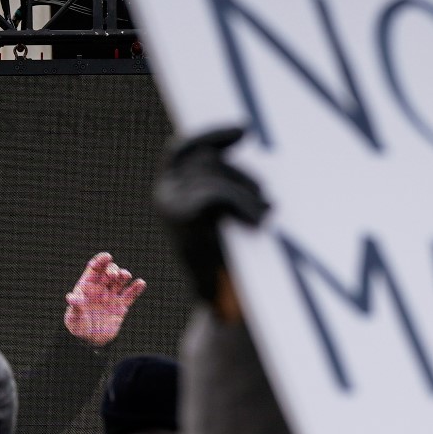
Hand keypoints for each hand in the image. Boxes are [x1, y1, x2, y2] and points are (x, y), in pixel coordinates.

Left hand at [64, 252, 146, 346]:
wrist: (90, 342)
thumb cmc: (78, 327)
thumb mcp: (74, 317)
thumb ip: (75, 306)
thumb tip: (71, 297)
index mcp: (87, 286)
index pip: (95, 268)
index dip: (101, 261)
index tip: (107, 257)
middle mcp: (101, 288)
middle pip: (109, 272)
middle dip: (113, 269)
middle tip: (115, 275)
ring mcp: (112, 296)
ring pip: (121, 280)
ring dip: (124, 275)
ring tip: (126, 276)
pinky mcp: (121, 306)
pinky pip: (130, 294)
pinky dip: (136, 288)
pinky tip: (141, 283)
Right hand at [154, 126, 270, 303]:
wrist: (221, 303)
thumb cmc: (228, 260)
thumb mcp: (220, 216)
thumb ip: (222, 185)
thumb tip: (244, 144)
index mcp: (169, 191)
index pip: (186, 147)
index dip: (213, 134)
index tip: (245, 130)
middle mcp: (164, 195)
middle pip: (207, 160)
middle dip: (243, 177)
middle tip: (268, 202)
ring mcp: (170, 206)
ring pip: (215, 177)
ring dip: (247, 194)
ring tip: (267, 214)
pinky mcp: (182, 221)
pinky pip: (217, 196)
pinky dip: (242, 205)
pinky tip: (258, 221)